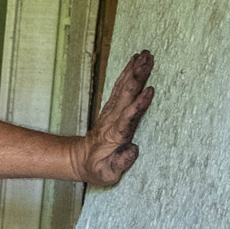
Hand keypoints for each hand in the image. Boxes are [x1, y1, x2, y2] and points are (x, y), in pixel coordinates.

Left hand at [75, 50, 154, 187]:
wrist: (80, 160)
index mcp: (115, 135)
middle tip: (148, 59)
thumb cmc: (98, 168)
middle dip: (137, 76)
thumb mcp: (107, 174)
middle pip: (126, 95)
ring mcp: (111, 111)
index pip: (128, 118)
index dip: (138, 105)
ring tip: (145, 54)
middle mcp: (113, 119)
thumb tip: (133, 150)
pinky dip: (127, 73)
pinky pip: (120, 87)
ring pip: (123, 87)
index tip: (149, 91)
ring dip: (133, 70)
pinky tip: (134, 62)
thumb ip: (120, 163)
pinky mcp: (112, 107)